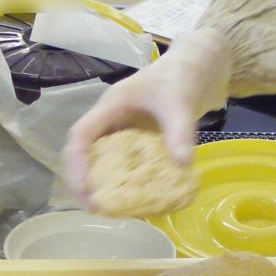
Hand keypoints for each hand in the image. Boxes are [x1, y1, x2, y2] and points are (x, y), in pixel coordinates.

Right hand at [64, 32, 231, 205]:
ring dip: (104, 183)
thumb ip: (180, 131)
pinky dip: (127, 180)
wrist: (200, 66)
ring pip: (103, 159)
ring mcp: (125, 130)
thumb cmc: (183, 76)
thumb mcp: (180, 102)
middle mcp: (112, 119)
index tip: (85, 190)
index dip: (76, 164)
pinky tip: (139, 198)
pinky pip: (125, 162)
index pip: (81, 135)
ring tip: (111, 210)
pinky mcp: (139, 139)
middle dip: (84, 181)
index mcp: (112, 106)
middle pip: (85, 152)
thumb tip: (183, 165)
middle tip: (95, 208)